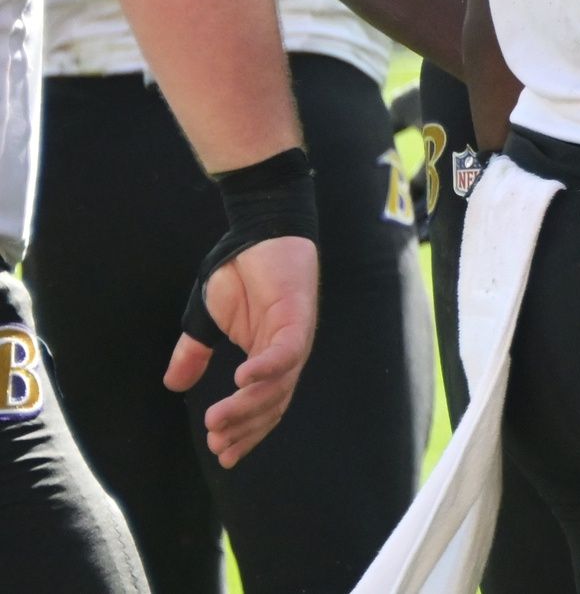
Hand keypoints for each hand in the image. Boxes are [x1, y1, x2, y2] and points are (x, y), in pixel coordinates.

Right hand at [162, 235, 318, 465]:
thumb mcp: (207, 321)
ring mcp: (294, 336)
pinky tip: (241, 379)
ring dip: (247, 405)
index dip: (245, 432)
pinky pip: (287, 350)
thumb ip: (194, 353)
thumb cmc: (240, 274)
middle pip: (273, 404)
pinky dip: (267, 368)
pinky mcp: (297, 315)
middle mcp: (285, 354)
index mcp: (267, 359)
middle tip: (217, 445)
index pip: (263, 406)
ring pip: (278, 384)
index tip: (221, 456)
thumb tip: (173, 385)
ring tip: (217, 421)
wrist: (259, 232)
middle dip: (245, 428)